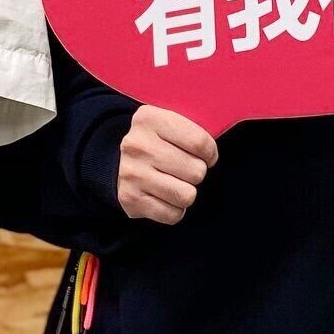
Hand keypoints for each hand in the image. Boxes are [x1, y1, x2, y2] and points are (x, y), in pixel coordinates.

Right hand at [117, 105, 218, 223]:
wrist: (119, 163)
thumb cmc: (157, 143)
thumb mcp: (170, 123)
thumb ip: (192, 130)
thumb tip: (215, 154)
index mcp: (149, 119)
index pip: (200, 143)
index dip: (210, 154)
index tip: (204, 155)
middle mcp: (137, 145)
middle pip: (196, 171)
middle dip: (196, 172)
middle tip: (183, 169)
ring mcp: (132, 173)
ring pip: (187, 195)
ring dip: (186, 192)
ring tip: (175, 183)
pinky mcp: (130, 199)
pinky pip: (173, 215)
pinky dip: (174, 209)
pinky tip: (164, 197)